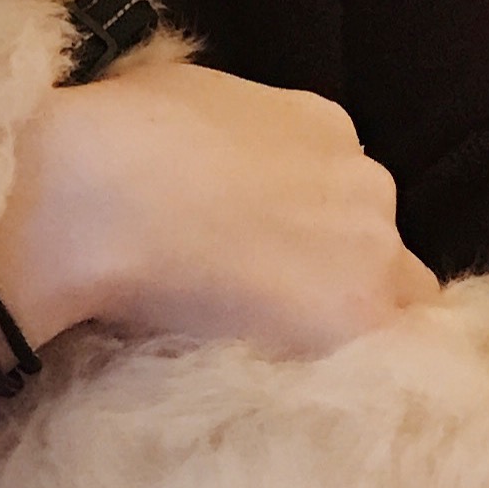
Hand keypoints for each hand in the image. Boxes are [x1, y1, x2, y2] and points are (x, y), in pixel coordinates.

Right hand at [0, 63, 435, 360]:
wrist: (100, 191)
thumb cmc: (114, 137)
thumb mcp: (184, 100)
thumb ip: (229, 138)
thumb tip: (208, 164)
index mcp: (322, 125)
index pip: (346, 195)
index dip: (310, 233)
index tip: (269, 257)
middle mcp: (365, 181)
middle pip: (375, 248)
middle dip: (332, 276)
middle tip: (267, 310)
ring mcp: (372, 248)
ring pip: (388, 305)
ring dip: (339, 328)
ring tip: (274, 358)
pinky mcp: (359, 315)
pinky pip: (376, 359)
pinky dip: (342, 373)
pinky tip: (290, 386)